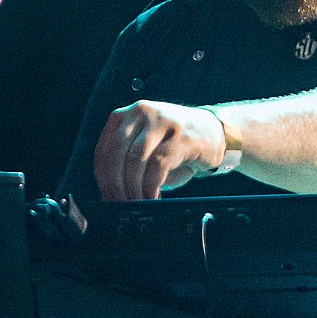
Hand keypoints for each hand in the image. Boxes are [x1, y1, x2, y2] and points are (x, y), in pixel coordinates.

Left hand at [93, 100, 225, 200]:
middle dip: (116, 185)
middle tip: (120, 204)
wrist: (214, 132)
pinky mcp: (181, 135)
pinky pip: (158, 165)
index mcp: (127, 115)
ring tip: (138, 203)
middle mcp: (142, 112)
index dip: (103, 179)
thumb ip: (126, 160)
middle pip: (117, 154)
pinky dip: (152, 186)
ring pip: (135, 160)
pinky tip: (154, 197)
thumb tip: (109, 192)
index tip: (107, 198)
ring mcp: (162, 121)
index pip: (104, 149)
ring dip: (134, 188)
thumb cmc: (175, 144)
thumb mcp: (146, 144)